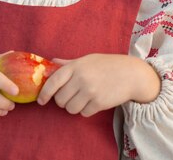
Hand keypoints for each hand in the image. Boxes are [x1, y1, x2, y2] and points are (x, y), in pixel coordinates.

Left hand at [37, 54, 160, 116]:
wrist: (131, 74)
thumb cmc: (108, 65)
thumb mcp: (87, 60)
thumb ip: (69, 63)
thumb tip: (52, 62)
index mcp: (76, 66)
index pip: (53, 81)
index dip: (44, 93)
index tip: (41, 100)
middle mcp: (81, 78)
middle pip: (60, 99)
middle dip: (62, 101)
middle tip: (71, 96)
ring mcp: (90, 91)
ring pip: (70, 109)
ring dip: (74, 107)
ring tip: (83, 99)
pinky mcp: (99, 103)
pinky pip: (83, 113)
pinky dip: (86, 110)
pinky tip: (93, 101)